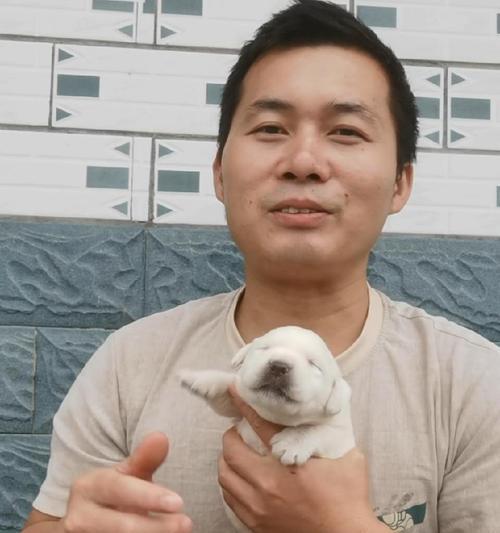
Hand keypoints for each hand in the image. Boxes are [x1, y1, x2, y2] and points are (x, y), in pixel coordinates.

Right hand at [61, 432, 191, 532]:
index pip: (120, 489)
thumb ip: (144, 459)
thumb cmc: (114, 495)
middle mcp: (78, 517)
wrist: (86, 523)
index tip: (179, 503)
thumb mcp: (127, 475)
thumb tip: (161, 438)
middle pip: (121, 525)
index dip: (149, 496)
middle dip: (156, 526)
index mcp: (87, 487)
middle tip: (186, 524)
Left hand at [218, 387, 387, 532]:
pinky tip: (238, 478)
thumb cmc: (348, 500)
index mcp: (290, 463)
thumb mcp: (349, 459)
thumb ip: (332, 436)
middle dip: (231, 435)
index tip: (236, 391)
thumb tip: (324, 418)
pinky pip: (229, 498)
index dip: (245, 404)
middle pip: (231, 451)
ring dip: (226, 460)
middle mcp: (268, 484)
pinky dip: (229, 484)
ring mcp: (259, 506)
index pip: (260, 425)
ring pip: (225, 476)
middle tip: (237, 430)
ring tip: (235, 453)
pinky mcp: (256, 523)